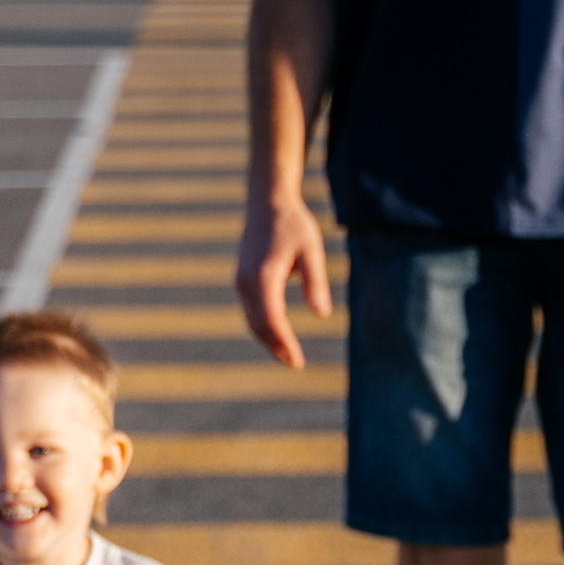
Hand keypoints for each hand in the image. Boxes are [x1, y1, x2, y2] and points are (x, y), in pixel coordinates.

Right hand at [235, 189, 332, 368]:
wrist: (267, 200)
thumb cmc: (293, 224)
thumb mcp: (311, 249)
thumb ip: (315, 281)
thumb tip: (322, 314)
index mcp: (264, 276)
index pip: (272, 320)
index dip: (284, 343)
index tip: (298, 361)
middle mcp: (247, 281)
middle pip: (258, 325)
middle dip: (275, 347)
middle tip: (295, 363)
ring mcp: (241, 280)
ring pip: (251, 319)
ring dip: (267, 339)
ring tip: (287, 355)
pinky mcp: (242, 278)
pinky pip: (250, 309)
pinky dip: (262, 325)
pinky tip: (277, 332)